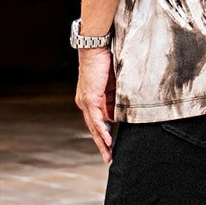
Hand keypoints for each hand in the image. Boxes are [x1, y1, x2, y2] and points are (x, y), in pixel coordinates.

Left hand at [75, 48, 115, 162]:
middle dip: (102, 144)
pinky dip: (102, 130)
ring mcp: (86, 101)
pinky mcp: (90, 98)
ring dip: (102, 142)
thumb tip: (121, 109)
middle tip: (109, 158)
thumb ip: (115, 95)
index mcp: (89, 99)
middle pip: (94, 128)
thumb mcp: (112, 82)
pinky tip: (108, 141)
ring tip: (109, 155)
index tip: (111, 145)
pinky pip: (96, 119)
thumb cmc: (104, 59)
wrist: (95, 46)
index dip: (104, 134)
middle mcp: (84, 102)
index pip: (96, 121)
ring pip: (94, 127)